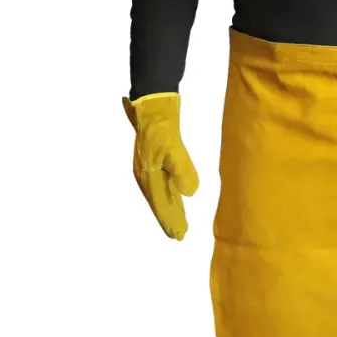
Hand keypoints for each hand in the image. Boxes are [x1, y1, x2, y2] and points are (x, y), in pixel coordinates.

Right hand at [122, 93, 199, 239]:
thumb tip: (190, 194)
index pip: (161, 202)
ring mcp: (149, 166)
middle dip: (170, 218)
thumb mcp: (172, 145)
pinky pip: (162, 184)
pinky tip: (174, 196)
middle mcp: (146, 174)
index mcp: (148, 174)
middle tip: (180, 236)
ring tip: (177, 223)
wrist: (153, 101)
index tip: (180, 234)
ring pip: (160, 194)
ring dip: (169, 209)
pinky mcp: (155, 159)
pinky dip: (169, 195)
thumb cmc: (161, 124)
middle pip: (159, 201)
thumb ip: (181, 168)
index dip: (171, 219)